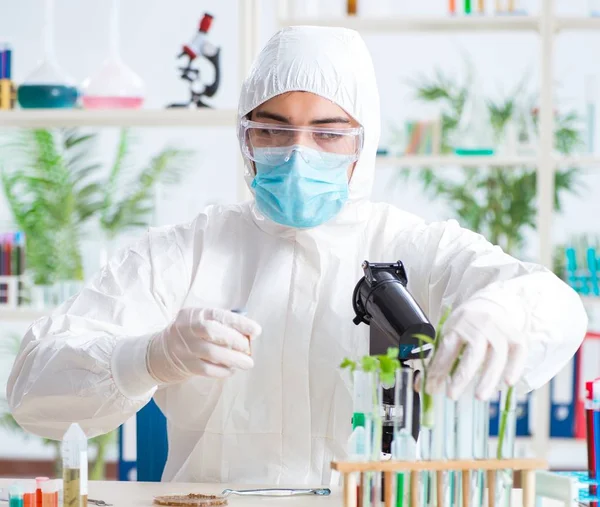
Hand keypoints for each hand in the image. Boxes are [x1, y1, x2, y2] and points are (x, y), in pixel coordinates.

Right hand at [146, 308, 261, 383]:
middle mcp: (187, 329)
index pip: (218, 315)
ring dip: (233, 358)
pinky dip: (223, 370)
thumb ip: (222, 323)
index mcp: (194, 313)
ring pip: (211, 353)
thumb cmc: (191, 333)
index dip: (239, 322)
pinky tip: (232, 370)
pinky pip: (207, 370)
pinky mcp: (186, 365)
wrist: (161, 352)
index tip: (256, 330)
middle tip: (249, 348)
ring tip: (248, 363)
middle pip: (212, 332)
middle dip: (235, 340)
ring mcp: (185, 348)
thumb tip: (250, 333)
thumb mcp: (200, 320)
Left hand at [424, 296, 527, 400]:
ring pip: (497, 354)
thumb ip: (438, 359)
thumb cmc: (468, 324)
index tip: (431, 388)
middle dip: (462, 375)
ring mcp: (499, 330)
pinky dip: (515, 367)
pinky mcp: (515, 335)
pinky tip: (508, 383)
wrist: (493, 302)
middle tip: (452, 395)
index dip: (439, 369)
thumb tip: (421, 386)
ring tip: (480, 397)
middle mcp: (479, 325)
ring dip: (488, 377)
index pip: (447, 349)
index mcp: (457, 325)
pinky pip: (518, 351)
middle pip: (472, 351)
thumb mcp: (449, 334)